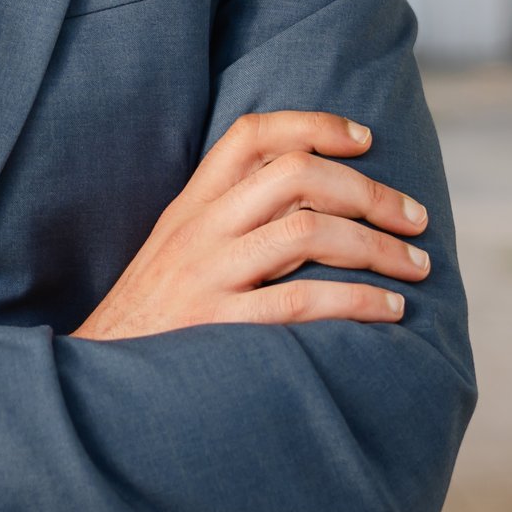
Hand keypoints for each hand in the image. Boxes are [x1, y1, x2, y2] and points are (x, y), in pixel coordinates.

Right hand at [73, 112, 429, 340]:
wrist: (96, 386)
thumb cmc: (151, 323)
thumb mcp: (174, 255)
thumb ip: (225, 224)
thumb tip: (311, 205)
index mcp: (189, 208)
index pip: (251, 136)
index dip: (313, 125)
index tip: (365, 139)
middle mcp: (198, 232)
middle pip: (295, 175)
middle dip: (369, 190)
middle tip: (414, 218)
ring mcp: (206, 277)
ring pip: (307, 232)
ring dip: (376, 245)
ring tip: (416, 265)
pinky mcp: (217, 328)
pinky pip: (300, 301)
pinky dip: (356, 300)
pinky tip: (388, 309)